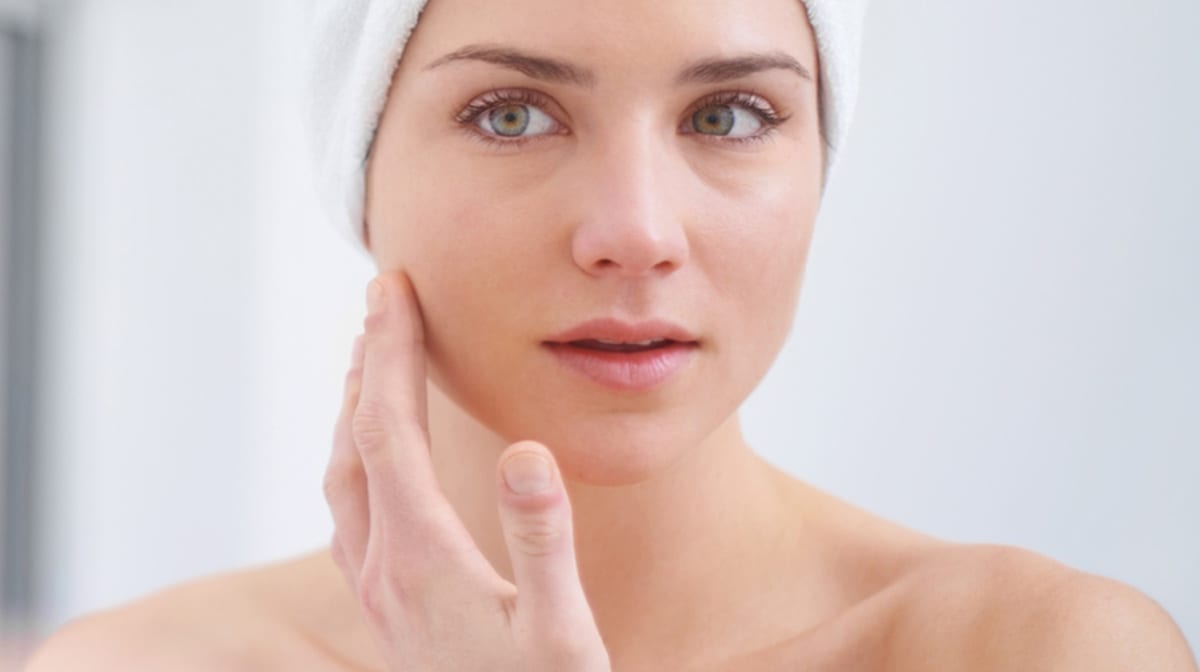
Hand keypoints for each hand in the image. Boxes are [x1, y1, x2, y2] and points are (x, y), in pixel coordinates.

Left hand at [324, 270, 611, 671]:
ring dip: (356, 406)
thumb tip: (523, 450)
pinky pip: (352, 510)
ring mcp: (377, 590)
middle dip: (366, 362)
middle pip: (356, 440)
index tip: (393, 288)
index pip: (388, 428)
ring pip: (345, 475)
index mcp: (421, 558)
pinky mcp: (387, 607)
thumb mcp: (563, 633)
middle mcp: (382, 568)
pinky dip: (359, 456)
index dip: (387, 352)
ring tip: (373, 357)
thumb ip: (542, 540)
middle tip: (384, 298)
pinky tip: (376, 454)